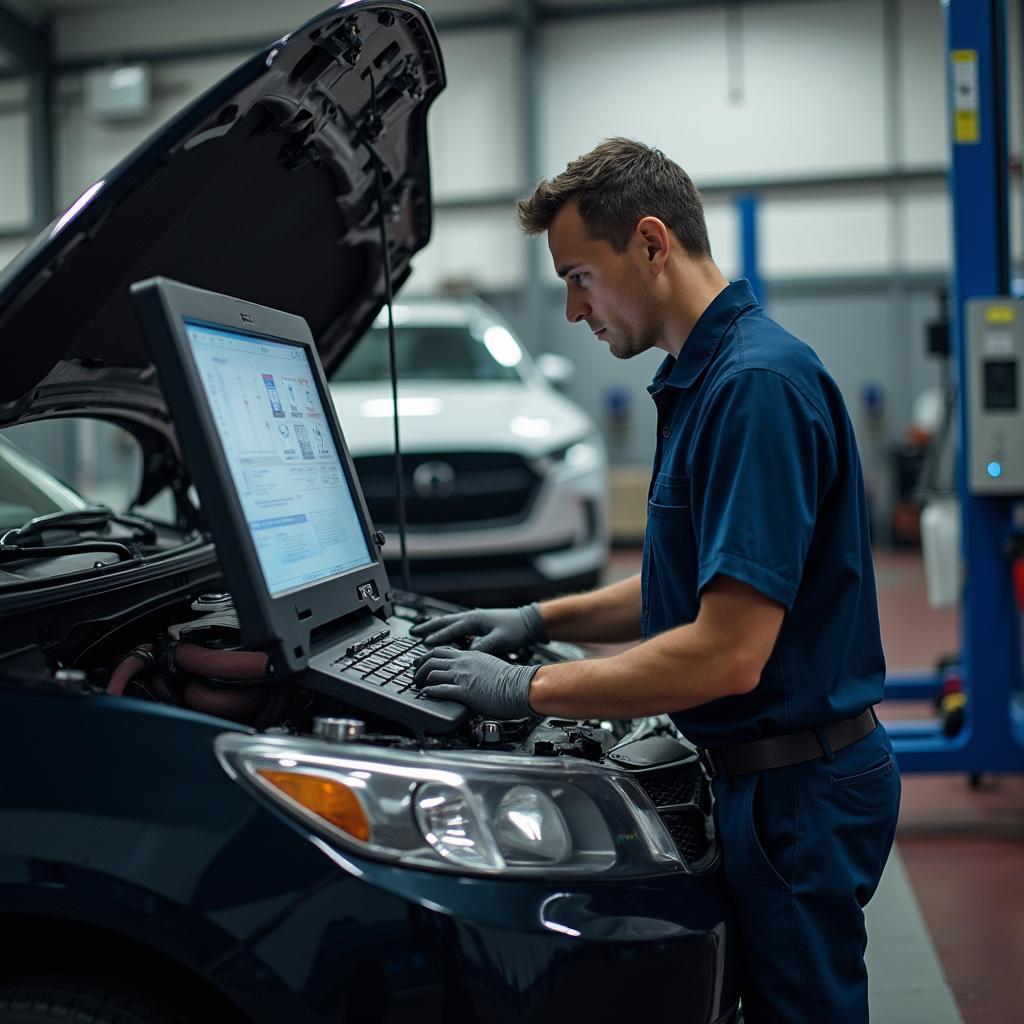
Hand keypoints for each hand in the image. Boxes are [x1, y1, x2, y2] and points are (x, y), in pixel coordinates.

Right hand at [408, 604, 546, 654]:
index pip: (451, 630)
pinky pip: (457, 626)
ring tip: (422, 631)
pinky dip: (446, 629)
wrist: (529, 621)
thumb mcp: (499, 640)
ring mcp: (475, 619)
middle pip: (444, 622)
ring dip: (435, 627)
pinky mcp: (479, 623)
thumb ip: (483, 647)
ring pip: (449, 622)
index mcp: (474, 620)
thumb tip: (467, 655)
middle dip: (428, 627)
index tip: (424, 644)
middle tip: (413, 632)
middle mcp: (472, 617)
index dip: (437, 638)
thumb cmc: (516, 629)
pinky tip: (444, 636)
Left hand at [412, 647, 537, 718]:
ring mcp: (463, 676)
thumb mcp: (491, 666)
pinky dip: (429, 691)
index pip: (443, 651)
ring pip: (432, 672)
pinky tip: (425, 694)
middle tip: (415, 673)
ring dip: (421, 679)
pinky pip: (440, 689)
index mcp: (471, 655)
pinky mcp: (465, 690)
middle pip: (432, 658)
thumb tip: (472, 673)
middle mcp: (464, 663)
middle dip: (420, 666)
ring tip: (418, 684)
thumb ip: (478, 667)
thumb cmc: (511, 680)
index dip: (428, 655)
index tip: (422, 661)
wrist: (521, 686)